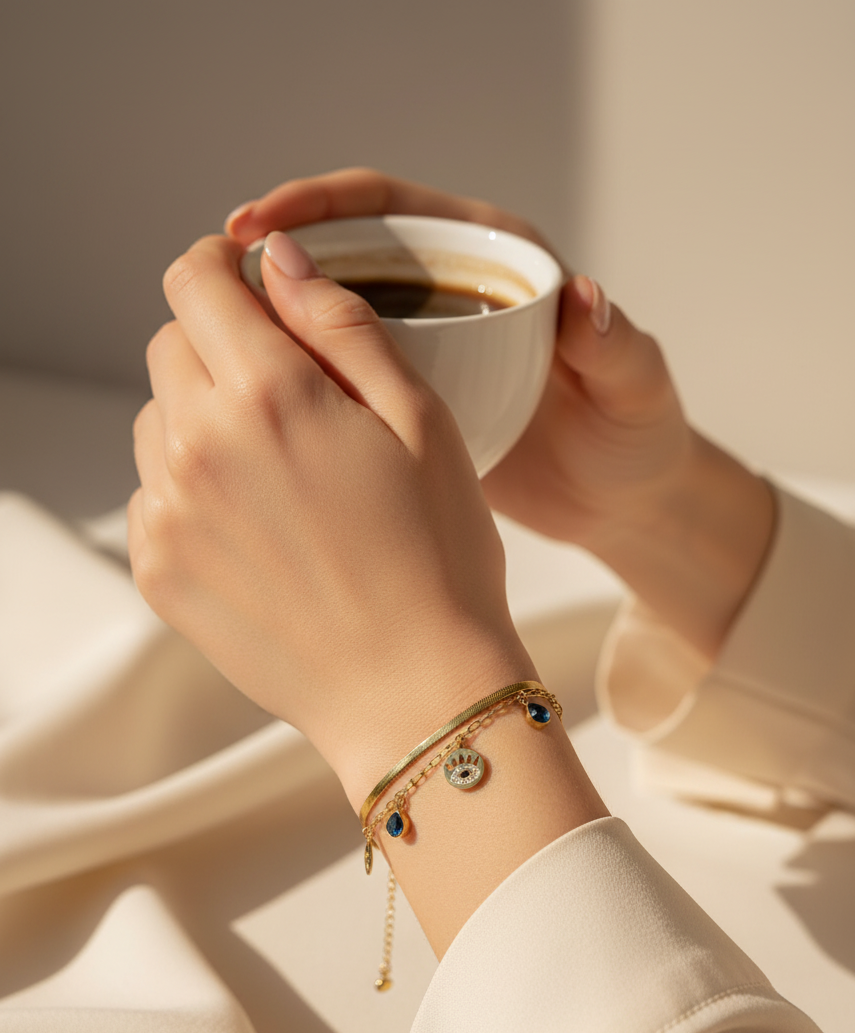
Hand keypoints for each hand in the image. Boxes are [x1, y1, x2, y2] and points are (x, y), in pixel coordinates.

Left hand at [129, 231, 533, 807]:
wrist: (414, 692)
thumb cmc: (438, 558)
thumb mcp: (421, 419)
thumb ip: (342, 323)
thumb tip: (278, 256)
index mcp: (267, 394)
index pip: (193, 279)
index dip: (224, 267)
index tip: (254, 287)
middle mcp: (197, 446)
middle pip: (169, 346)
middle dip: (219, 345)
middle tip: (291, 394)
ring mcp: (167, 514)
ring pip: (156, 420)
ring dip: (204, 420)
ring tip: (282, 474)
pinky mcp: (158, 570)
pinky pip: (153, 494)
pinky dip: (194, 490)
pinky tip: (263, 528)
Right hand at [225, 169, 774, 655]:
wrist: (621, 506)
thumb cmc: (637, 439)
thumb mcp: (635, 389)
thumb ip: (615, 345)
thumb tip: (585, 295)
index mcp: (495, 263)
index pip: (392, 210)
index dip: (319, 207)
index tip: (260, 226)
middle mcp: (450, 296)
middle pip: (343, 256)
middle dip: (274, 260)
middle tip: (209, 279)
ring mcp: (424, 351)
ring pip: (331, 321)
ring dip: (273, 327)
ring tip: (210, 343)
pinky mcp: (409, 406)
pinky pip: (343, 382)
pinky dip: (301, 387)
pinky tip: (256, 410)